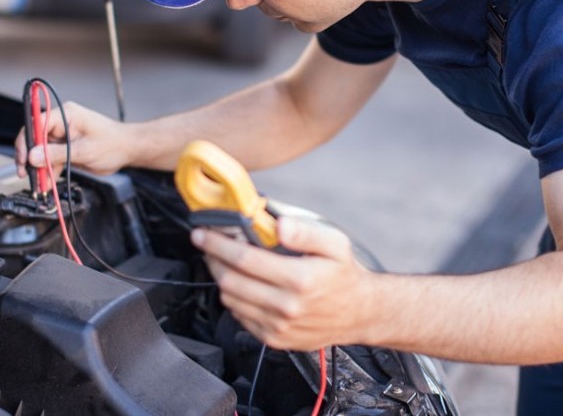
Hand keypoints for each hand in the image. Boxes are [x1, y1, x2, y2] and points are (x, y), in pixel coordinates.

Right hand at [15, 101, 129, 177]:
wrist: (128, 150)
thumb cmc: (113, 143)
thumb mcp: (84, 150)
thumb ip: (57, 154)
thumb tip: (33, 156)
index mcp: (65, 114)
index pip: (36, 123)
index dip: (27, 141)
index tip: (24, 159)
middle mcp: (61, 122)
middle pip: (35, 138)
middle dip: (29, 157)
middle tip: (26, 174)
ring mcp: (63, 135)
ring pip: (41, 151)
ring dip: (39, 167)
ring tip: (39, 183)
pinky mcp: (66, 147)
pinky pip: (51, 158)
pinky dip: (48, 170)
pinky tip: (47, 182)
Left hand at [191, 216, 375, 350]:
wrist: (360, 313)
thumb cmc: (344, 274)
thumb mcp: (334, 243)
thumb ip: (305, 231)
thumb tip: (278, 224)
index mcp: (299, 279)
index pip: (244, 258)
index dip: (218, 244)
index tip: (202, 233)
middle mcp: (287, 306)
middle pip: (230, 280)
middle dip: (212, 259)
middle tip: (208, 244)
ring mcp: (278, 326)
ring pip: (231, 299)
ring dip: (220, 277)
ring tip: (223, 261)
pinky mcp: (274, 339)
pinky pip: (240, 316)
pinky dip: (234, 297)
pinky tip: (242, 283)